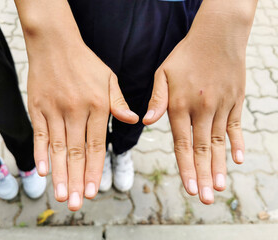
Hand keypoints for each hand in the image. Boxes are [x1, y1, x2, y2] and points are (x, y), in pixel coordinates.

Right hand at [29, 40, 137, 210]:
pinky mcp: (38, 107)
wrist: (55, 43)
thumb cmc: (85, 62)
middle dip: (77, 180)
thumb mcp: (109, 78)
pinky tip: (42, 171)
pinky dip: (40, 153)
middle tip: (76, 204)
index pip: (97, 145)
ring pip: (58, 148)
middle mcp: (76, 111)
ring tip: (62, 196)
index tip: (94, 191)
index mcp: (97, 106)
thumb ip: (119, 102)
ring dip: (60, 174)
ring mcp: (55, 110)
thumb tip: (134, 120)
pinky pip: (40, 134)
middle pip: (77, 152)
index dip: (96, 170)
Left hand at [144, 37, 245, 203]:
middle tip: (206, 198)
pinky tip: (239, 160)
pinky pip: (236, 126)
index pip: (182, 143)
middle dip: (202, 175)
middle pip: (201, 149)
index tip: (189, 188)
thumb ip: (156, 100)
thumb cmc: (185, 56)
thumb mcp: (163, 73)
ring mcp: (221, 106)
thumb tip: (147, 122)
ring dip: (219, 165)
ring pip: (219, 142)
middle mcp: (201, 109)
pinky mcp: (235, 101)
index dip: (185, 167)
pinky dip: (238, 143)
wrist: (216, 36)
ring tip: (219, 186)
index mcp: (180, 105)